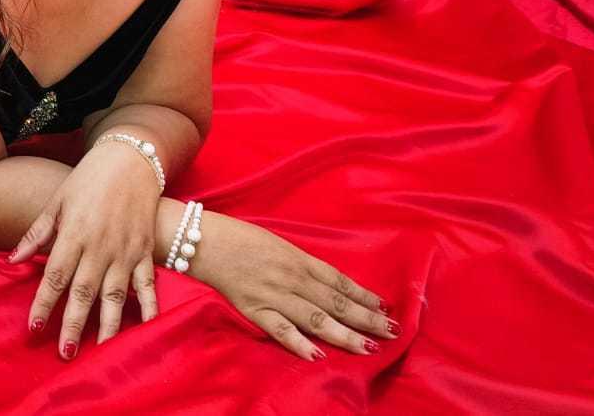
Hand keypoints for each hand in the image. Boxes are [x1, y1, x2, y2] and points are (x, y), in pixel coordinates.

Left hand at [8, 140, 161, 358]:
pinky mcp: (145, 252)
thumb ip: (36, 233)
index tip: (33, 327)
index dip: (43, 303)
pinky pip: (147, 285)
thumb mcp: (57, 201)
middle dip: (73, 324)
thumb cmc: (88, 180)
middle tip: (64, 353)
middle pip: (83, 292)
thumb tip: (12, 260)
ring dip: (107, 326)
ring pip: (115, 296)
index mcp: (74, 234)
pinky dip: (148, 308)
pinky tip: (145, 330)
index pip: (55, 276)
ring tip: (101, 353)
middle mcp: (100, 247)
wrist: (131, 160)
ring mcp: (125, 252)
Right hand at [198, 211, 395, 360]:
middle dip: (366, 318)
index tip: (386, 309)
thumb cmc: (239, 238)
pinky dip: (299, 343)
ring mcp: (274, 294)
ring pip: (316, 318)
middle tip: (392, 332)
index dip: (364, 296)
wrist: (202, 240)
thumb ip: (300, 265)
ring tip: (368, 347)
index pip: (340, 282)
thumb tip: (326, 284)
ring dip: (345, 334)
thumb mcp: (277, 245)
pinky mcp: (253, 308)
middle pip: (336, 302)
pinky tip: (317, 355)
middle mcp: (292, 278)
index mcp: (299, 260)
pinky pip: (280, 329)